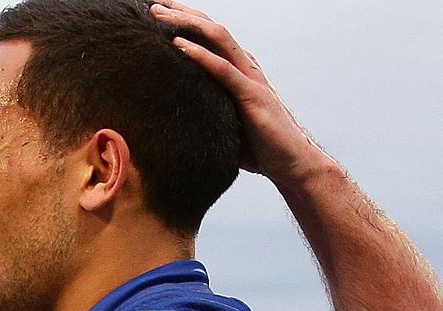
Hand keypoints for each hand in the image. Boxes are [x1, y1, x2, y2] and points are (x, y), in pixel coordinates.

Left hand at [150, 0, 332, 185]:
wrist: (290, 163)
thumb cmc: (257, 147)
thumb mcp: (224, 124)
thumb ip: (205, 113)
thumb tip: (175, 122)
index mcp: (237, 71)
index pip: (208, 38)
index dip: (185, 24)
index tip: (157, 17)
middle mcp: (244, 67)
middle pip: (211, 29)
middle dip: (182, 14)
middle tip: (152, 5)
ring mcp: (250, 78)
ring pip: (217, 38)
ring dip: (187, 24)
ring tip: (159, 16)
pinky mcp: (252, 95)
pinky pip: (223, 69)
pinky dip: (200, 55)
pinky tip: (178, 45)